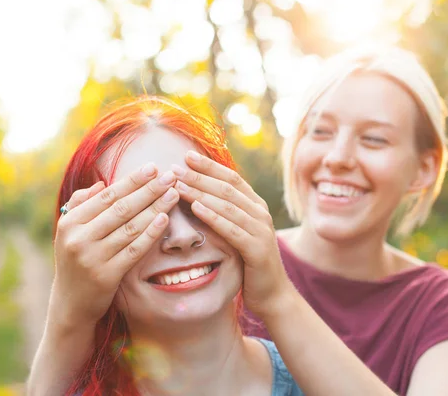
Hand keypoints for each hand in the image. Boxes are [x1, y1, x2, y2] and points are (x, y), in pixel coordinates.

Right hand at [51, 163, 178, 327]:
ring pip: (130, 227)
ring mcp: (92, 258)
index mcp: (70, 222)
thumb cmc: (76, 260)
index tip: (153, 168)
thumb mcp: (70, 232)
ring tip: (174, 193)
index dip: (132, 180)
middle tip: (170, 176)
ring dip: (155, 208)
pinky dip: (150, 233)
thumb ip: (82, 205)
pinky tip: (165, 219)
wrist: (70, 303)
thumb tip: (102, 183)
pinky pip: (134, 250)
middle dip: (149, 190)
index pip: (107, 196)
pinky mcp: (107, 276)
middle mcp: (79, 238)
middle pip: (121, 208)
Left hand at [172, 151, 292, 318]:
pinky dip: (213, 216)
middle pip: (226, 187)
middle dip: (200, 176)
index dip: (209, 166)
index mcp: (255, 205)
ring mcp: (261, 229)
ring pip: (227, 205)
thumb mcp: (237, 232)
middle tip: (176, 167)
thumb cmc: (248, 262)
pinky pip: (232, 228)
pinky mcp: (257, 248)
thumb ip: (225, 213)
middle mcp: (260, 212)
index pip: (231, 178)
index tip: (186, 155)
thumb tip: (197, 194)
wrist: (272, 293)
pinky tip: (196, 208)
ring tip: (179, 185)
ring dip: (201, 192)